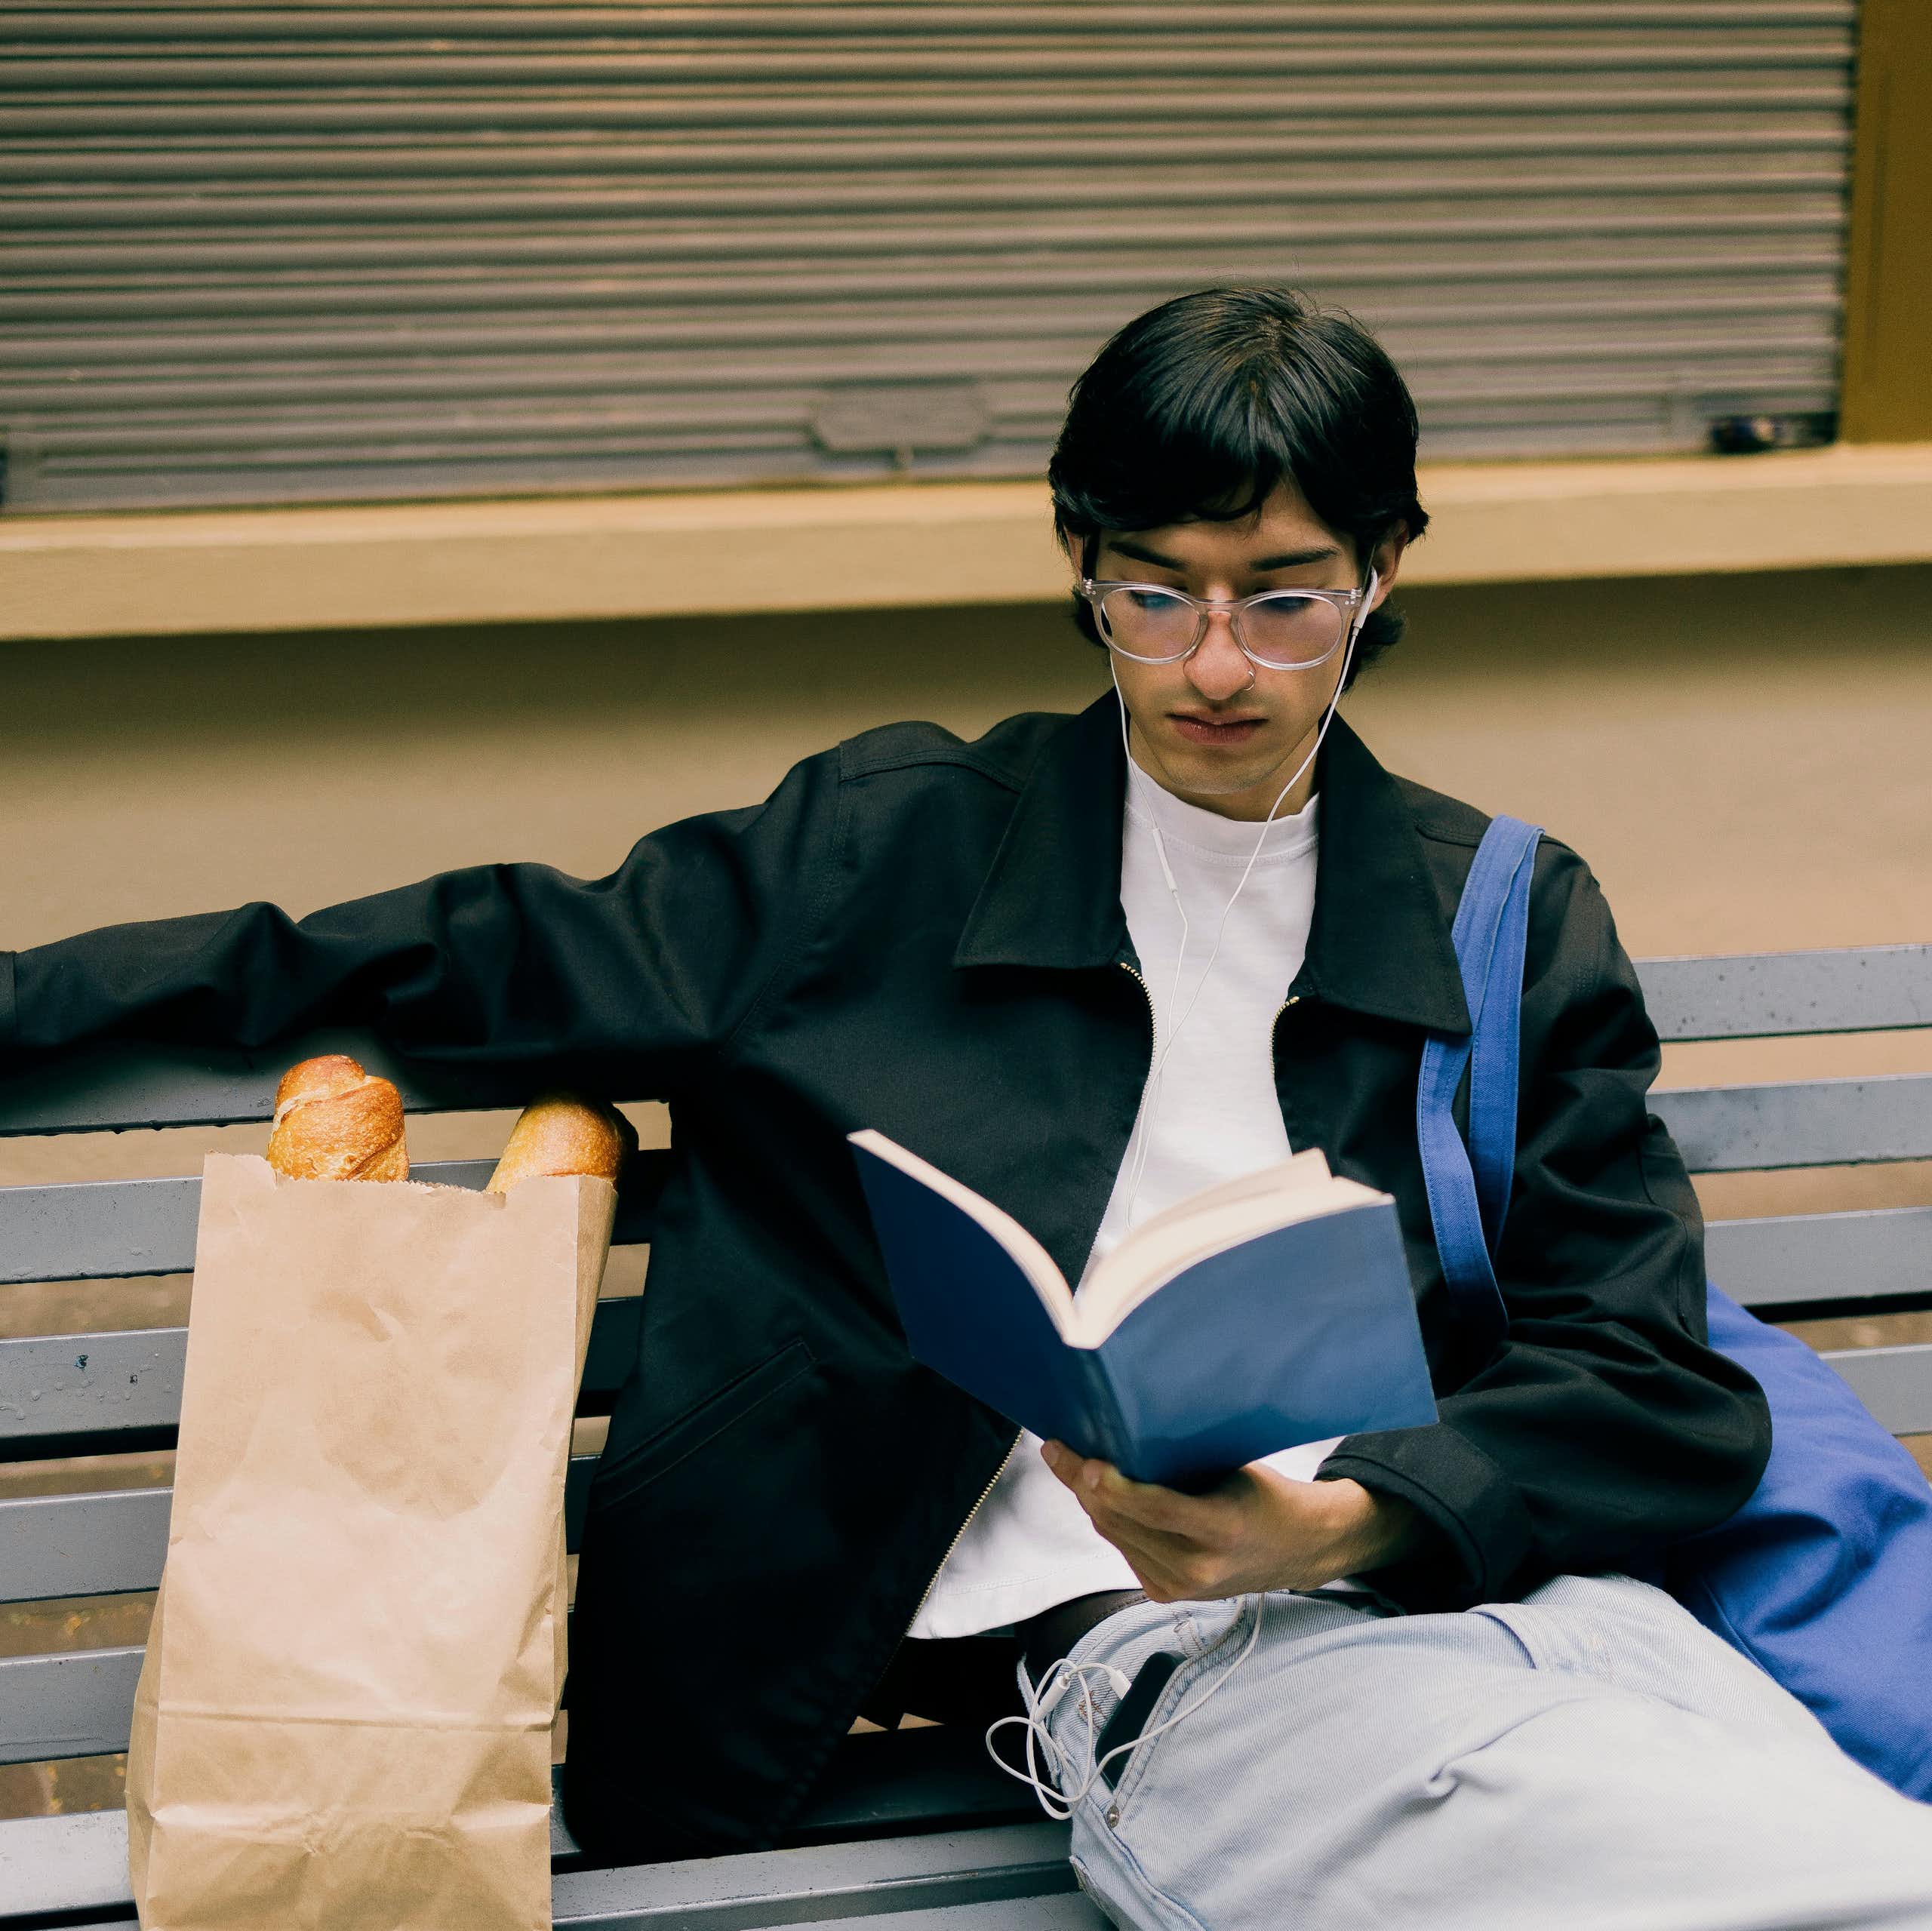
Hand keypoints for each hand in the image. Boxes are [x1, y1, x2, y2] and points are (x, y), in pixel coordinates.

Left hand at [1040, 1440, 1426, 1601]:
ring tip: (1068, 1463)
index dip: (1115, 1486)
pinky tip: (1097, 1494)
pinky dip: (1109, 1520)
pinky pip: (1123, 1549)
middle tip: (1059, 1449)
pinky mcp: (1166, 1593)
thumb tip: (1124, 1436)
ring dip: (1089, 1500)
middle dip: (1083, 1485)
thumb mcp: (1233, 1470)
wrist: (1296, 1550)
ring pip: (1114, 1535)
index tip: (1086, 1460)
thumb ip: (1183, 1465)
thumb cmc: (1265, 1496)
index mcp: (1221, 1529)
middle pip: (1122, 1522)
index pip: (1156, 1509)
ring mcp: (1180, 1586)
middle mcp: (1197, 1567)